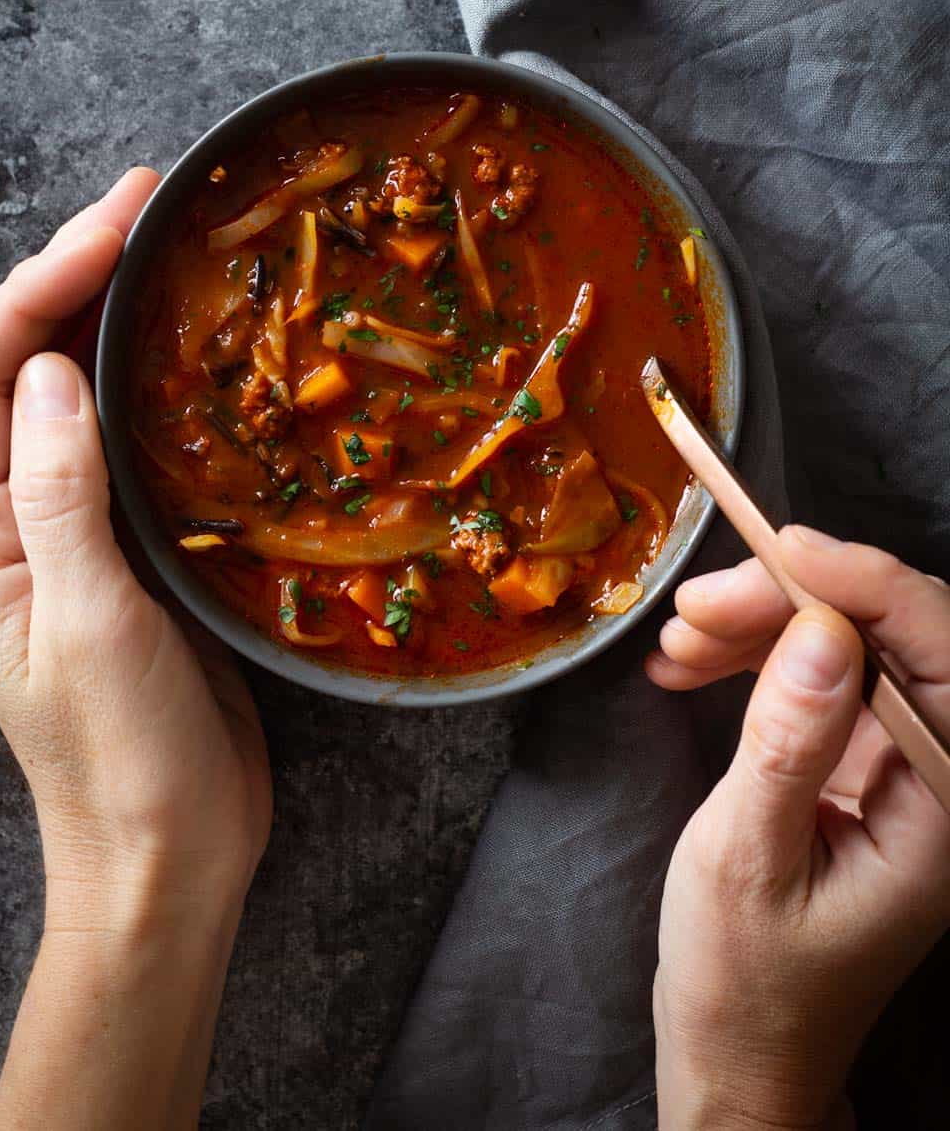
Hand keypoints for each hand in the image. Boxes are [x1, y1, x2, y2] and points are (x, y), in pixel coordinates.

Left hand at [0, 171, 271, 1127]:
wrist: (169, 851)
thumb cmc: (117, 755)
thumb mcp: (87, 620)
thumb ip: (59, 494)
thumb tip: (55, 367)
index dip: (39, 286)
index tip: (114, 225)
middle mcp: (10, 518)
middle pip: (26, 366)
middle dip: (78, 278)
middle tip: (152, 205)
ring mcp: (74, 532)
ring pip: (85, 397)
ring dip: (122, 321)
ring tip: (179, 253)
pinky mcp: (136, 551)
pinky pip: (138, 447)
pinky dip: (167, 389)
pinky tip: (211, 359)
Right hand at [647, 527, 949, 1130]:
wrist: (737, 1050)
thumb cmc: (745, 978)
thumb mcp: (748, 860)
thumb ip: (788, 744)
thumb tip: (820, 632)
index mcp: (946, 809)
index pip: (944, 657)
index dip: (872, 587)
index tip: (783, 549)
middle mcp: (939, 776)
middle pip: (894, 637)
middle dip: (795, 601)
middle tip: (695, 606)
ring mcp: (899, 766)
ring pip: (848, 645)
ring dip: (762, 625)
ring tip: (676, 643)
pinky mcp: (856, 761)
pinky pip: (817, 677)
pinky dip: (754, 659)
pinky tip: (687, 666)